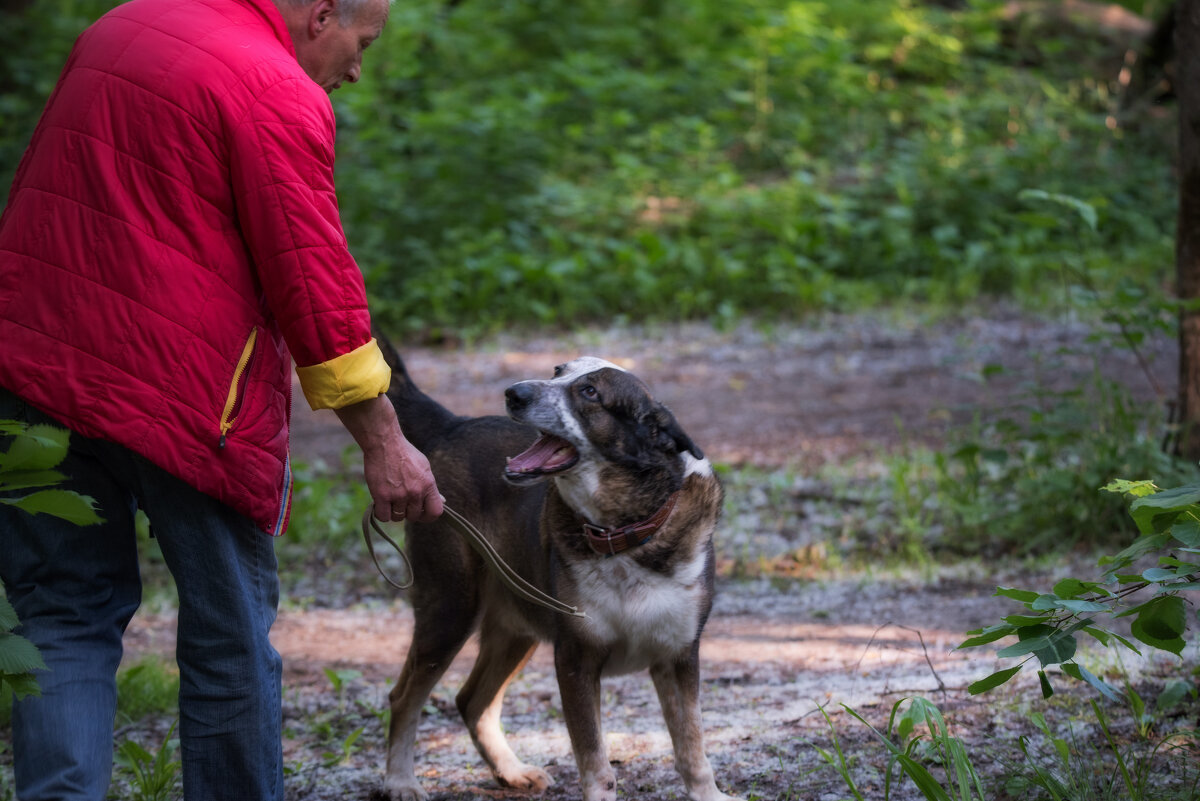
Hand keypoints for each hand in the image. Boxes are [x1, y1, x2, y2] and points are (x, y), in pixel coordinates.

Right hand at [334, 394, 443, 523]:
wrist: (385, 443)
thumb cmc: (404, 453)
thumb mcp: (424, 467)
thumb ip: (431, 486)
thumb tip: (442, 501)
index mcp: (428, 484)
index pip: (436, 512)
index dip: (428, 516)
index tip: (420, 513)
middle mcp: (415, 492)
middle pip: (414, 516)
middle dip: (407, 512)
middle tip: (400, 501)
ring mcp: (399, 495)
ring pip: (398, 517)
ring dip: (393, 512)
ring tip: (390, 499)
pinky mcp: (382, 496)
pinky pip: (383, 516)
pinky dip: (381, 513)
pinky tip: (381, 504)